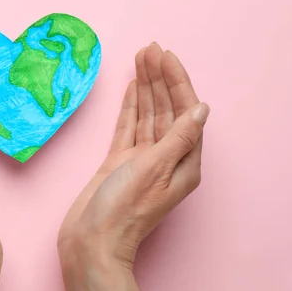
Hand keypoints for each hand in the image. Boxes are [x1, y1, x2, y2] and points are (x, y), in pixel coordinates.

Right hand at [57, 43, 208, 290]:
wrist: (90, 242)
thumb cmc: (123, 210)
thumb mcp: (153, 170)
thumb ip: (176, 137)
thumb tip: (201, 108)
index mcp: (183, 162)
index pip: (184, 111)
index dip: (176, 81)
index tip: (166, 55)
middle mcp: (165, 158)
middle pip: (166, 109)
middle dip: (160, 78)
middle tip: (150, 48)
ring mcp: (140, 160)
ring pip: (147, 115)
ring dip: (145, 87)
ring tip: (140, 58)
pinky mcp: (118, 162)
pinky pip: (128, 127)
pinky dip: (130, 107)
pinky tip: (132, 88)